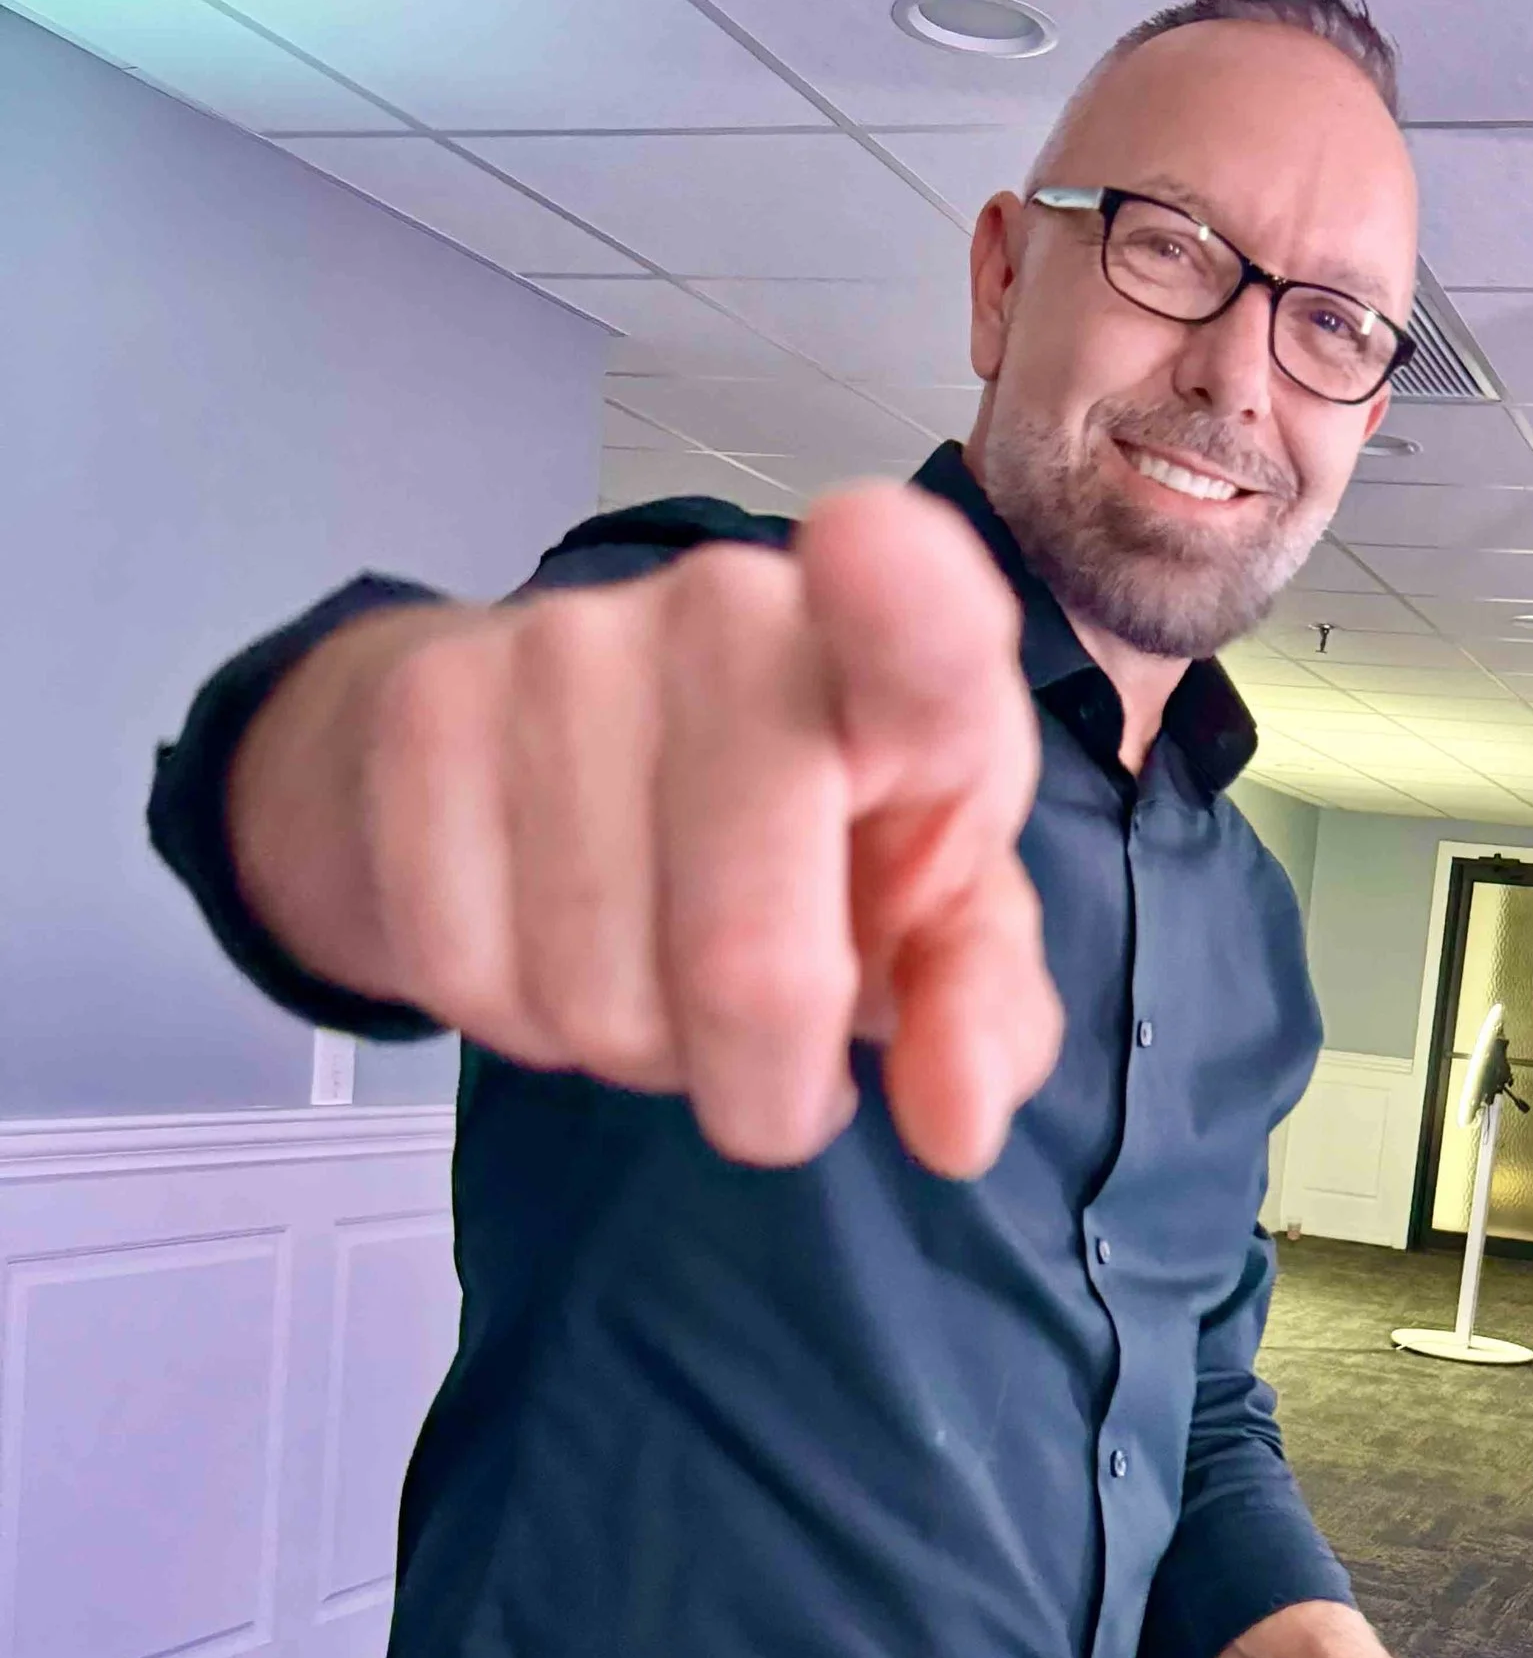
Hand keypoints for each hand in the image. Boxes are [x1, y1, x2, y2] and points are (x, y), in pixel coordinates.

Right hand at [232, 482, 1060, 1171]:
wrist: (561, 757)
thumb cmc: (807, 843)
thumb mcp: (934, 926)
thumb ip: (980, 1016)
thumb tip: (956, 1117)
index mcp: (904, 670)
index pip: (919, 630)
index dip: (898, 597)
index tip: (862, 539)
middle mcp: (736, 619)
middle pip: (750, 964)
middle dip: (763, 1083)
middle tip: (771, 1063)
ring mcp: (564, 646)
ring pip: (598, 1000)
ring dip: (637, 1050)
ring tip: (661, 973)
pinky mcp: (426, 706)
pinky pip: (469, 974)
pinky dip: (521, 1021)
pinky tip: (555, 949)